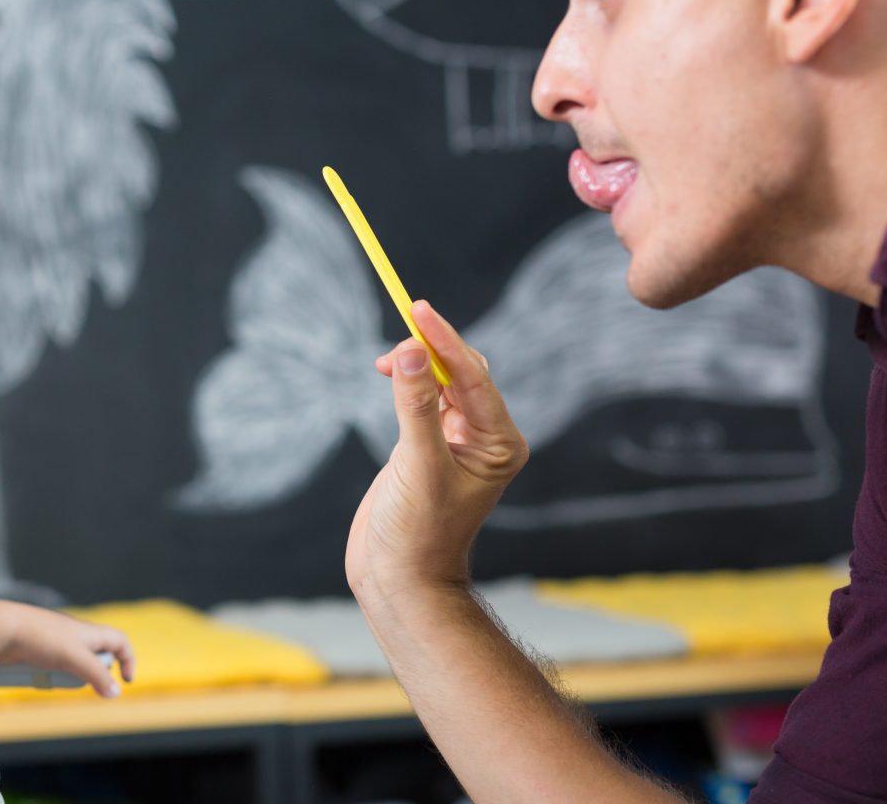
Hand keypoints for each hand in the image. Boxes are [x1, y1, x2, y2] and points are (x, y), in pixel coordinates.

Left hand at [0, 604, 136, 697]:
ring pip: (73, 666)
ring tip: (56, 677)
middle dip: (92, 674)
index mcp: (89, 631)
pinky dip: (50, 676)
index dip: (127, 659)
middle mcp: (74, 635)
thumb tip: (115, 693)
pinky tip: (39, 677)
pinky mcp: (38, 652)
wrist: (1, 629)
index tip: (125, 681)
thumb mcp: (74, 658)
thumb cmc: (40, 638)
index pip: (119, 641)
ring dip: (69, 677)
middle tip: (81, 680)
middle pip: (96, 657)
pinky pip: (52, 668)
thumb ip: (97, 676)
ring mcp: (55, 644)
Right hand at [346, 299, 526, 598]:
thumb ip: (415, 405)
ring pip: (442, 381)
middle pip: (463, 371)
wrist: (399, 579)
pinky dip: (405, 380)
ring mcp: (456, 441)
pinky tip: (386, 372)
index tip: (417, 308)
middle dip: (432, 345)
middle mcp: (485, 438)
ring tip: (386, 357)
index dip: (444, 340)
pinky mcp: (428, 445)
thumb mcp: (417, 465)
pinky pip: (423, 397)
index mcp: (500, 443)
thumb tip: (408, 349)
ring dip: (416, 362)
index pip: (474, 376)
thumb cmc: (417, 532)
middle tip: (401, 321)